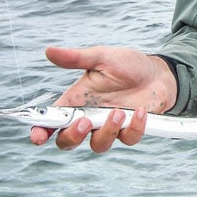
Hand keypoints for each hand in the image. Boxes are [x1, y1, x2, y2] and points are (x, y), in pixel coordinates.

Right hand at [30, 45, 177, 152]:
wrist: (158, 73)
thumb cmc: (127, 64)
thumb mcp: (101, 57)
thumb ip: (76, 58)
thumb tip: (49, 51)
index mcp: (76, 101)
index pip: (52, 121)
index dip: (41, 131)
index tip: (38, 136)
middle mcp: (90, 117)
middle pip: (68, 141)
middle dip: (72, 136)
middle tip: (84, 121)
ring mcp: (110, 126)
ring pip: (98, 145)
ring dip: (107, 131)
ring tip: (119, 111)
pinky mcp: (131, 130)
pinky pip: (128, 139)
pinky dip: (134, 128)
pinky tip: (141, 111)